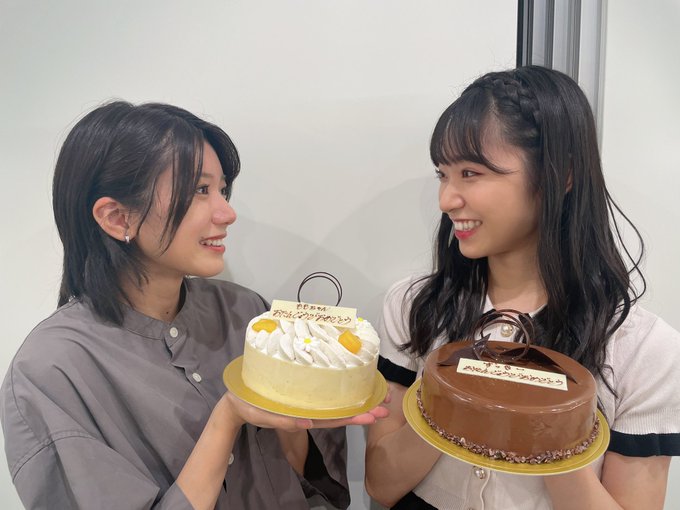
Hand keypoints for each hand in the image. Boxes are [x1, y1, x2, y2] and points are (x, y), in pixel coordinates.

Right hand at [222, 391, 389, 430]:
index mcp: (301, 416)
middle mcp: (308, 409)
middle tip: (384, 407)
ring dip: (357, 401)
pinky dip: (340, 392)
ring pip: (335, 404)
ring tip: (378, 398)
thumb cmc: (247, 405)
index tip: (371, 416)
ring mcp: (306, 401)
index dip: (351, 418)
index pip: (331, 419)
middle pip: (339, 413)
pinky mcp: (302, 391)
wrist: (235, 401)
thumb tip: (307, 424)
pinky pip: (325, 394)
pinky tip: (354, 387)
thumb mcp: (261, 414)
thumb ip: (282, 421)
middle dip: (362, 410)